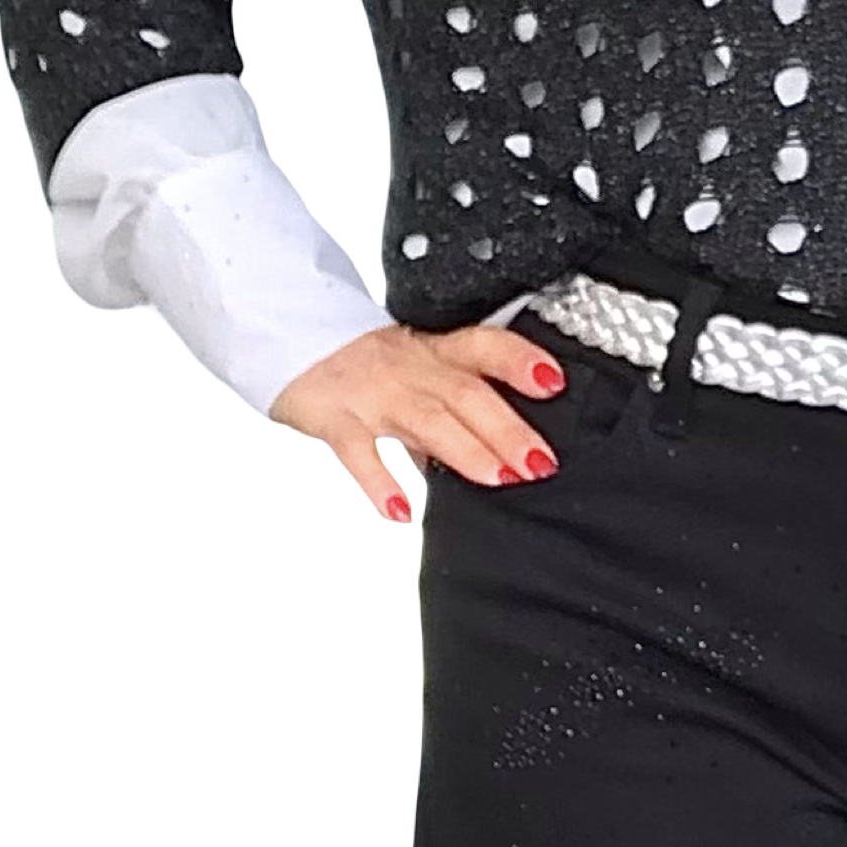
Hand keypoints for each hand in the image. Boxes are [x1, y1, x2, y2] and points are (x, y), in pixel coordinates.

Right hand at [267, 321, 566, 519]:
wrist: (292, 336)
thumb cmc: (365, 361)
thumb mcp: (414, 371)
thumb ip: (450, 410)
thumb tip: (493, 451)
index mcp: (435, 351)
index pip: (485, 347)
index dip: (520, 361)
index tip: (554, 382)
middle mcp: (411, 369)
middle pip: (466, 394)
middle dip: (507, 429)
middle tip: (540, 463)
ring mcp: (373, 394)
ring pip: (426, 420)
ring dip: (466, 451)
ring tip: (498, 479)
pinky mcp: (336, 419)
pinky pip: (359, 452)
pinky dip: (379, 482)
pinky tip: (400, 510)